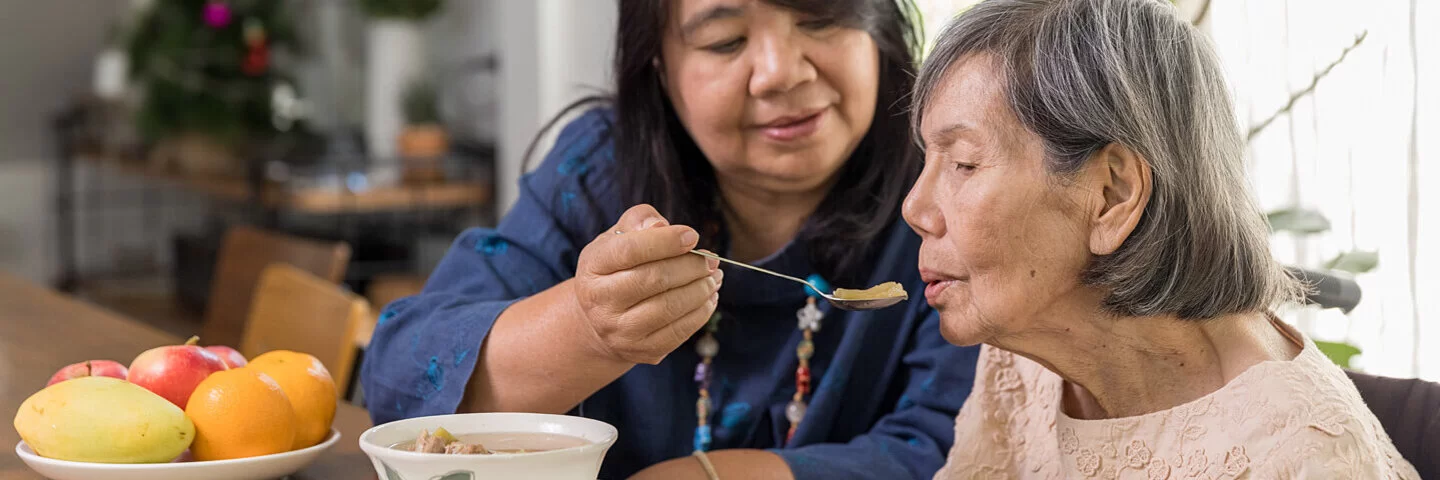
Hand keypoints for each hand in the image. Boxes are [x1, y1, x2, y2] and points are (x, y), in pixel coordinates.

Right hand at [574, 204, 721, 364]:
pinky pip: (679, 331)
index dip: (666, 241)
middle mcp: (600, 301)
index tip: (693, 236)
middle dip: (691, 266)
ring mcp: (620, 330)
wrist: (600, 320)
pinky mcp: (642, 350)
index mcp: (593, 266)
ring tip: (715, 277)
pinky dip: (701, 312)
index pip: (630, 250)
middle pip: (654, 279)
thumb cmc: (617, 268)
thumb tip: (661, 227)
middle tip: (712, 260)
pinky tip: (709, 297)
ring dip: (701, 289)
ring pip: (670, 307)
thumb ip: (639, 221)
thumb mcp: (618, 237)